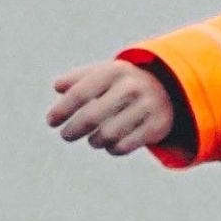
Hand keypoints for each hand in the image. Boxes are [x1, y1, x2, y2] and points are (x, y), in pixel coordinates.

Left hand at [47, 59, 177, 155]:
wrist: (169, 88)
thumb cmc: (124, 82)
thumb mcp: (104, 73)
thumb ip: (78, 78)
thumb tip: (57, 87)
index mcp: (114, 71)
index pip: (80, 93)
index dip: (62, 110)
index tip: (51, 121)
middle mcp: (132, 87)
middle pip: (92, 117)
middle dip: (73, 130)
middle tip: (66, 135)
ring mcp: (146, 107)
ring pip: (107, 135)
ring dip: (94, 141)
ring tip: (93, 139)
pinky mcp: (156, 127)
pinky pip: (123, 147)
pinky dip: (112, 149)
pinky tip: (110, 144)